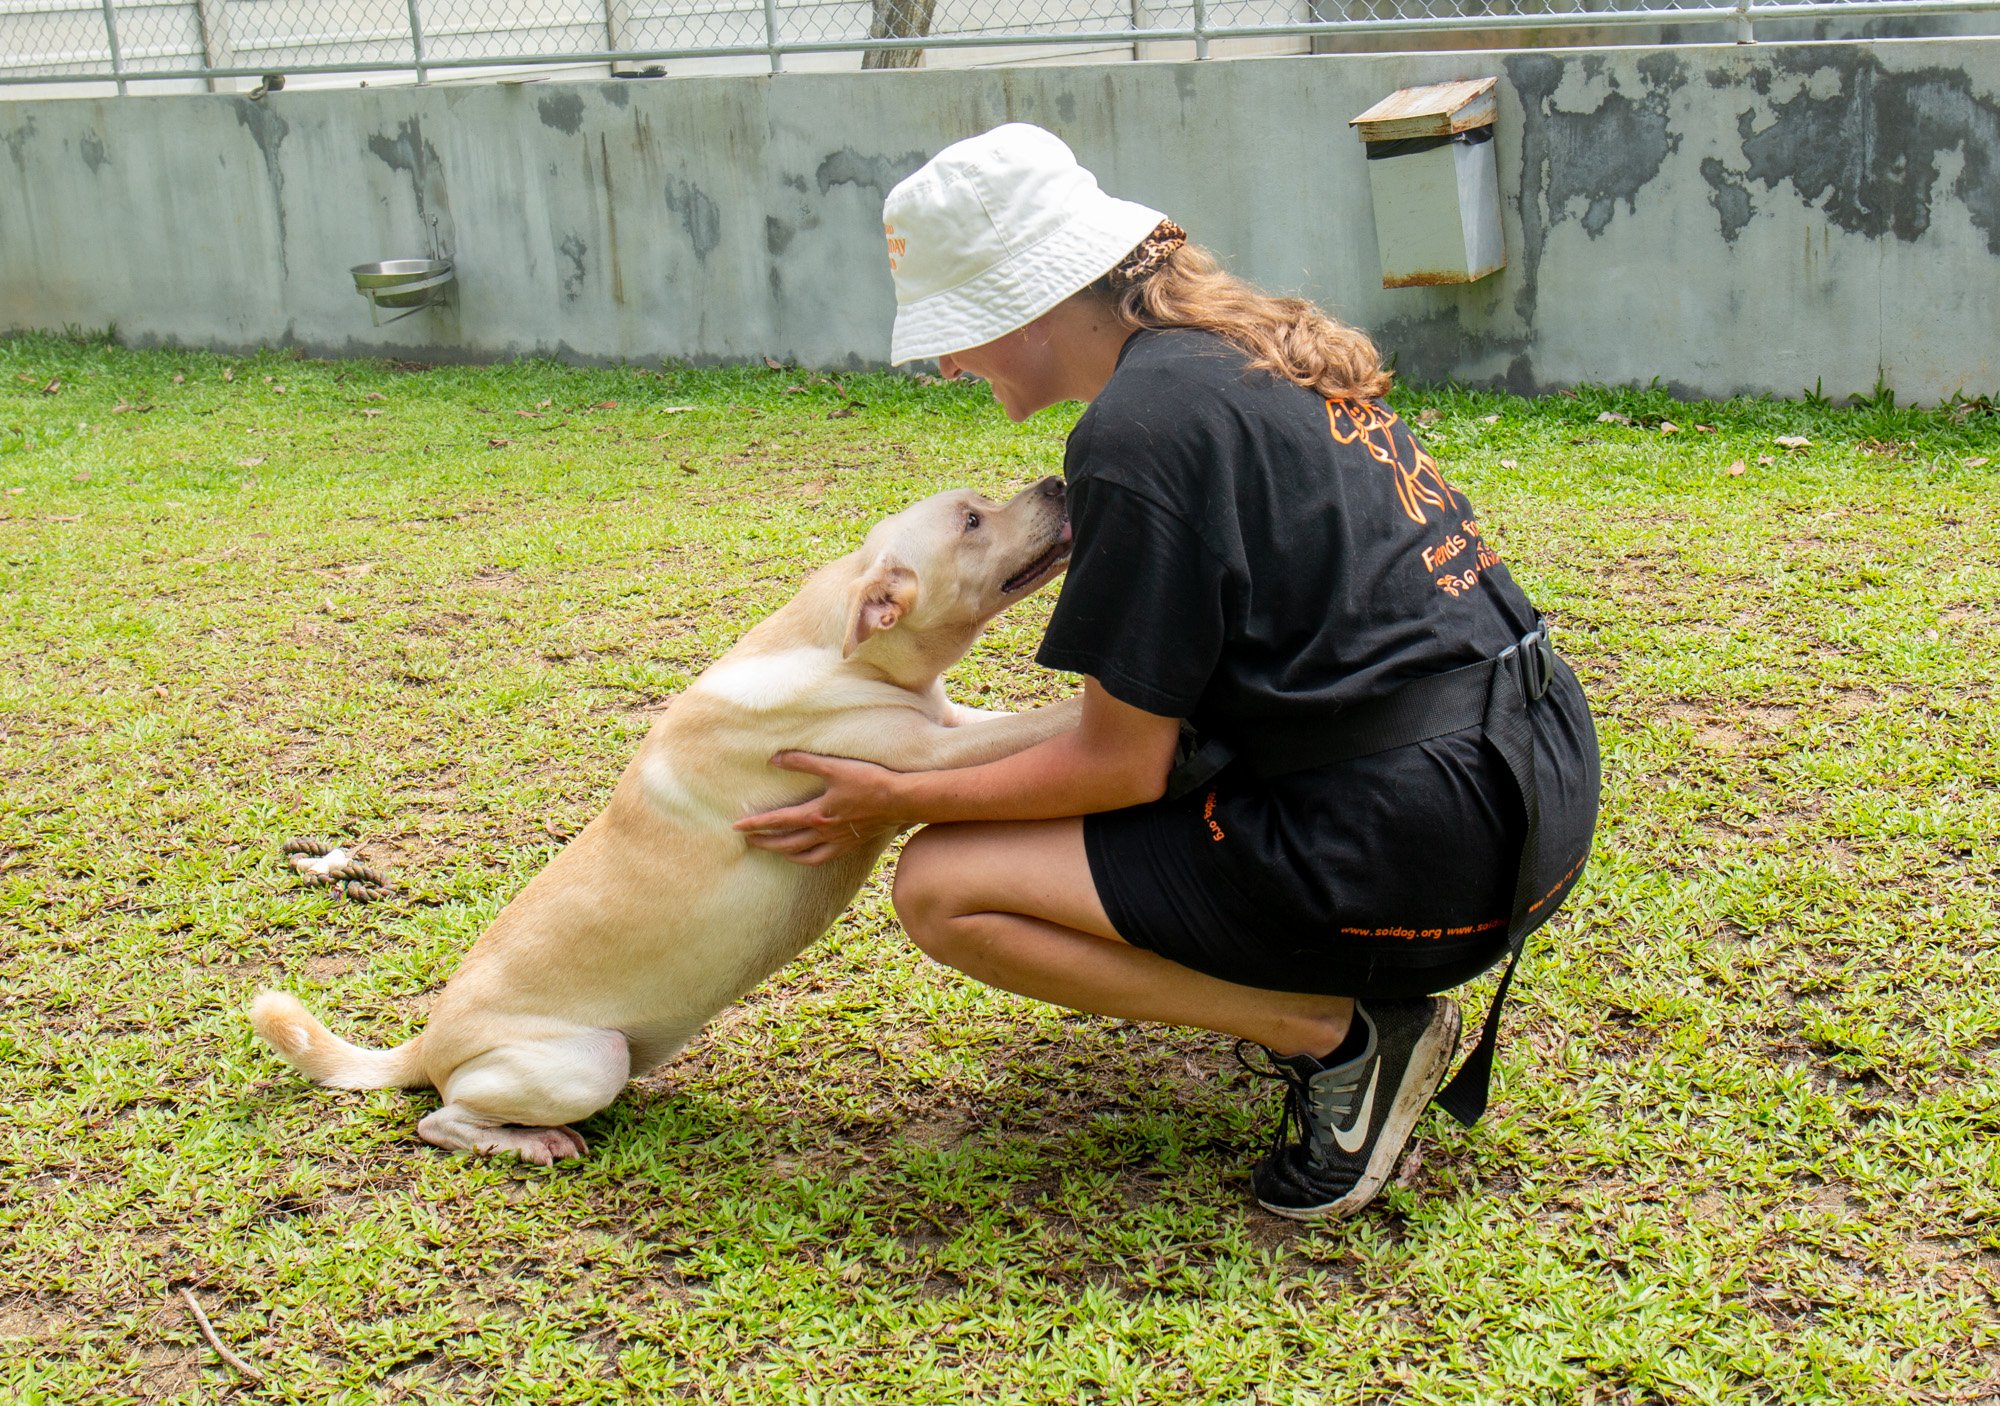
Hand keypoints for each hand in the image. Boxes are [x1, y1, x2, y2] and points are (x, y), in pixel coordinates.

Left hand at [733, 752, 906, 865]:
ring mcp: (838, 841)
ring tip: (774, 851)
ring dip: (785, 854)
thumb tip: (774, 759)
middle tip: (748, 841)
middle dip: (765, 843)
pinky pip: (824, 858)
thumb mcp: (834, 767)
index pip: (778, 821)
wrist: (900, 800)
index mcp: (816, 814)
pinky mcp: (851, 844)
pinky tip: (806, 855)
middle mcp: (824, 832)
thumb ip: (802, 762)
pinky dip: (809, 858)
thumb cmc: (868, 781)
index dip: (756, 824)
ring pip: (804, 855)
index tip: (736, 828)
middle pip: (786, 843)